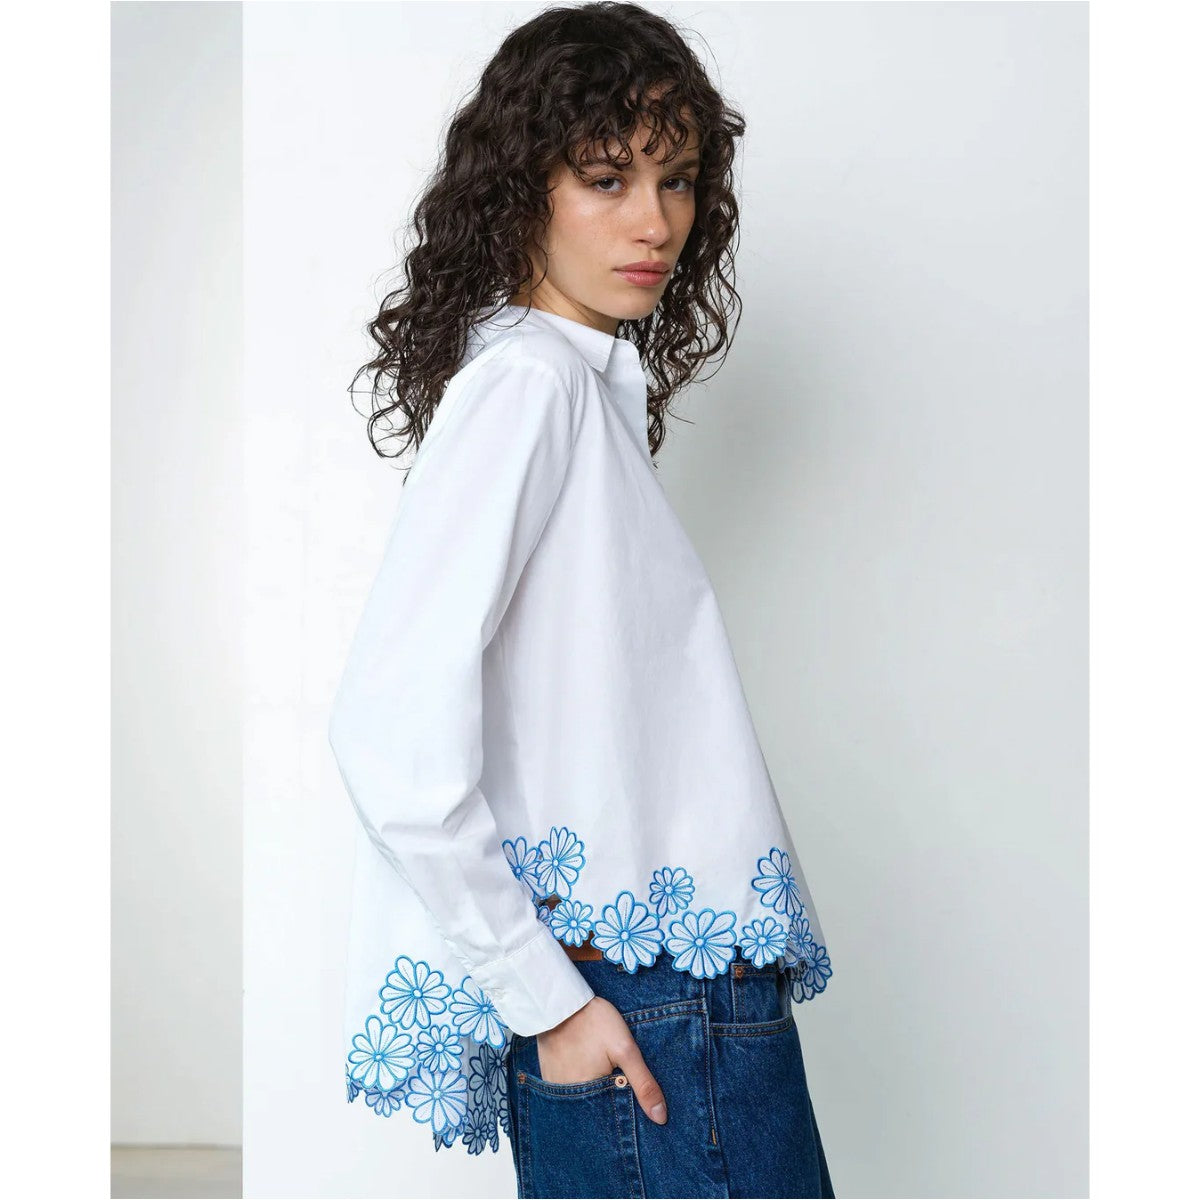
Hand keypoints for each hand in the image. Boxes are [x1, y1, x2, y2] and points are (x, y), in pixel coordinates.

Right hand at [535, 996, 668, 1123]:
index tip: (637, 1105)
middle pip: (597, 1112)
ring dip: (595, 1094)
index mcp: (589, 1098)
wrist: (561, 1001)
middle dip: (612, 1104)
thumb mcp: (625, 1049)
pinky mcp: (549, 1077)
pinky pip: (569, 1091)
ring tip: (601, 1071)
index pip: (613, 1121)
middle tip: (616, 1078)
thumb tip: (660, 1117)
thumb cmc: (594, 1022)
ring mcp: (556, 1089)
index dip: (628, 1113)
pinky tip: (588, 1068)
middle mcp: (568, 1100)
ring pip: (584, 1102)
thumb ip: (643, 1083)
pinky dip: (581, 1085)